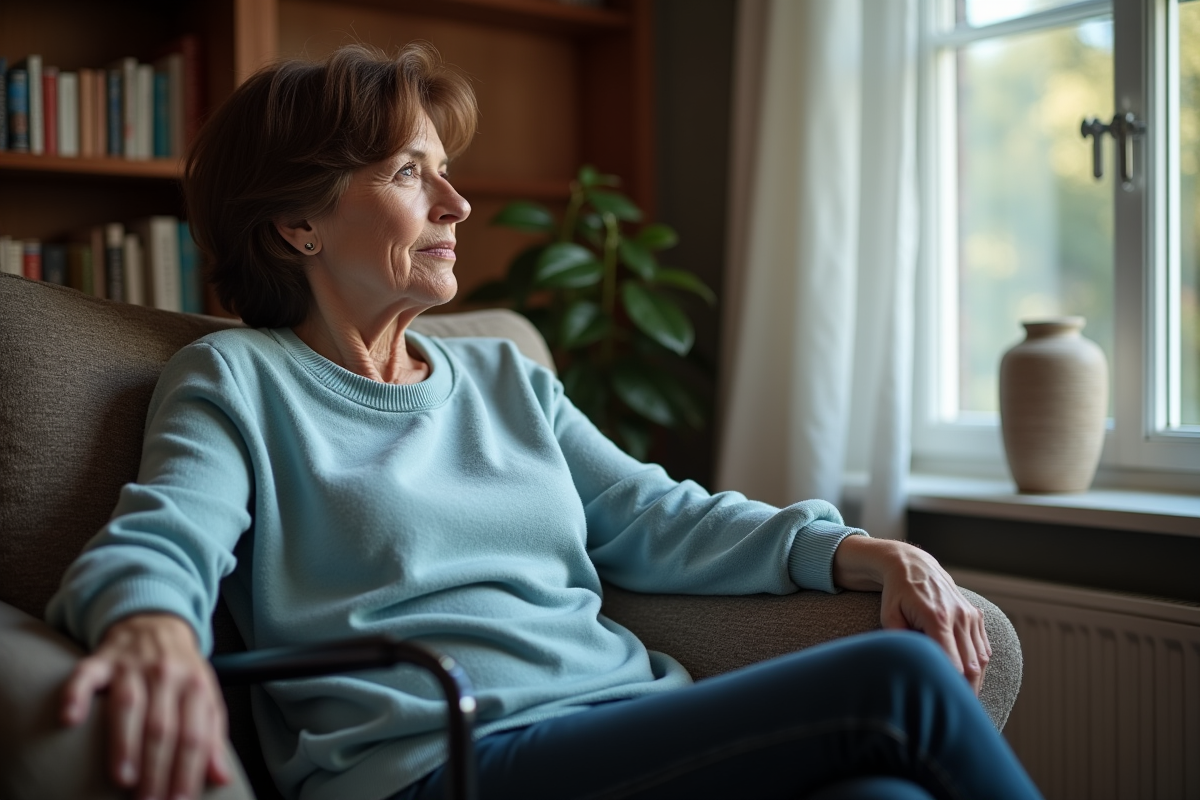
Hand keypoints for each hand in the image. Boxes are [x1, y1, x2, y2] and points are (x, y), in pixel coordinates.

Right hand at [61, 613, 232, 799]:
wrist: (157, 621)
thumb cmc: (182, 670)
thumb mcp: (204, 696)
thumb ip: (212, 736)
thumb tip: (222, 779)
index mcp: (196, 686)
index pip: (194, 734)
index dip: (188, 771)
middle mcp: (166, 674)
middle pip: (162, 726)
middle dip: (157, 768)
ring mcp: (132, 665)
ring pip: (128, 705)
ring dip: (125, 744)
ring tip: (123, 779)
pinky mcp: (101, 659)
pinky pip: (85, 675)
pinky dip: (75, 695)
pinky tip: (68, 719)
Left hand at [832, 536, 990, 694]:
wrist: (912, 565)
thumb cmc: (896, 594)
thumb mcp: (889, 615)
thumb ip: (899, 640)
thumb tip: (910, 667)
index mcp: (936, 617)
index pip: (951, 661)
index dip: (951, 685)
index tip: (946, 703)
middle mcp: (958, 616)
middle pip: (970, 665)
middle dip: (966, 692)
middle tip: (958, 712)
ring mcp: (970, 615)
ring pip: (981, 659)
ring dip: (975, 682)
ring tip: (964, 701)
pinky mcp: (975, 615)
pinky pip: (984, 648)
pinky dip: (979, 666)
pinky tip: (970, 680)